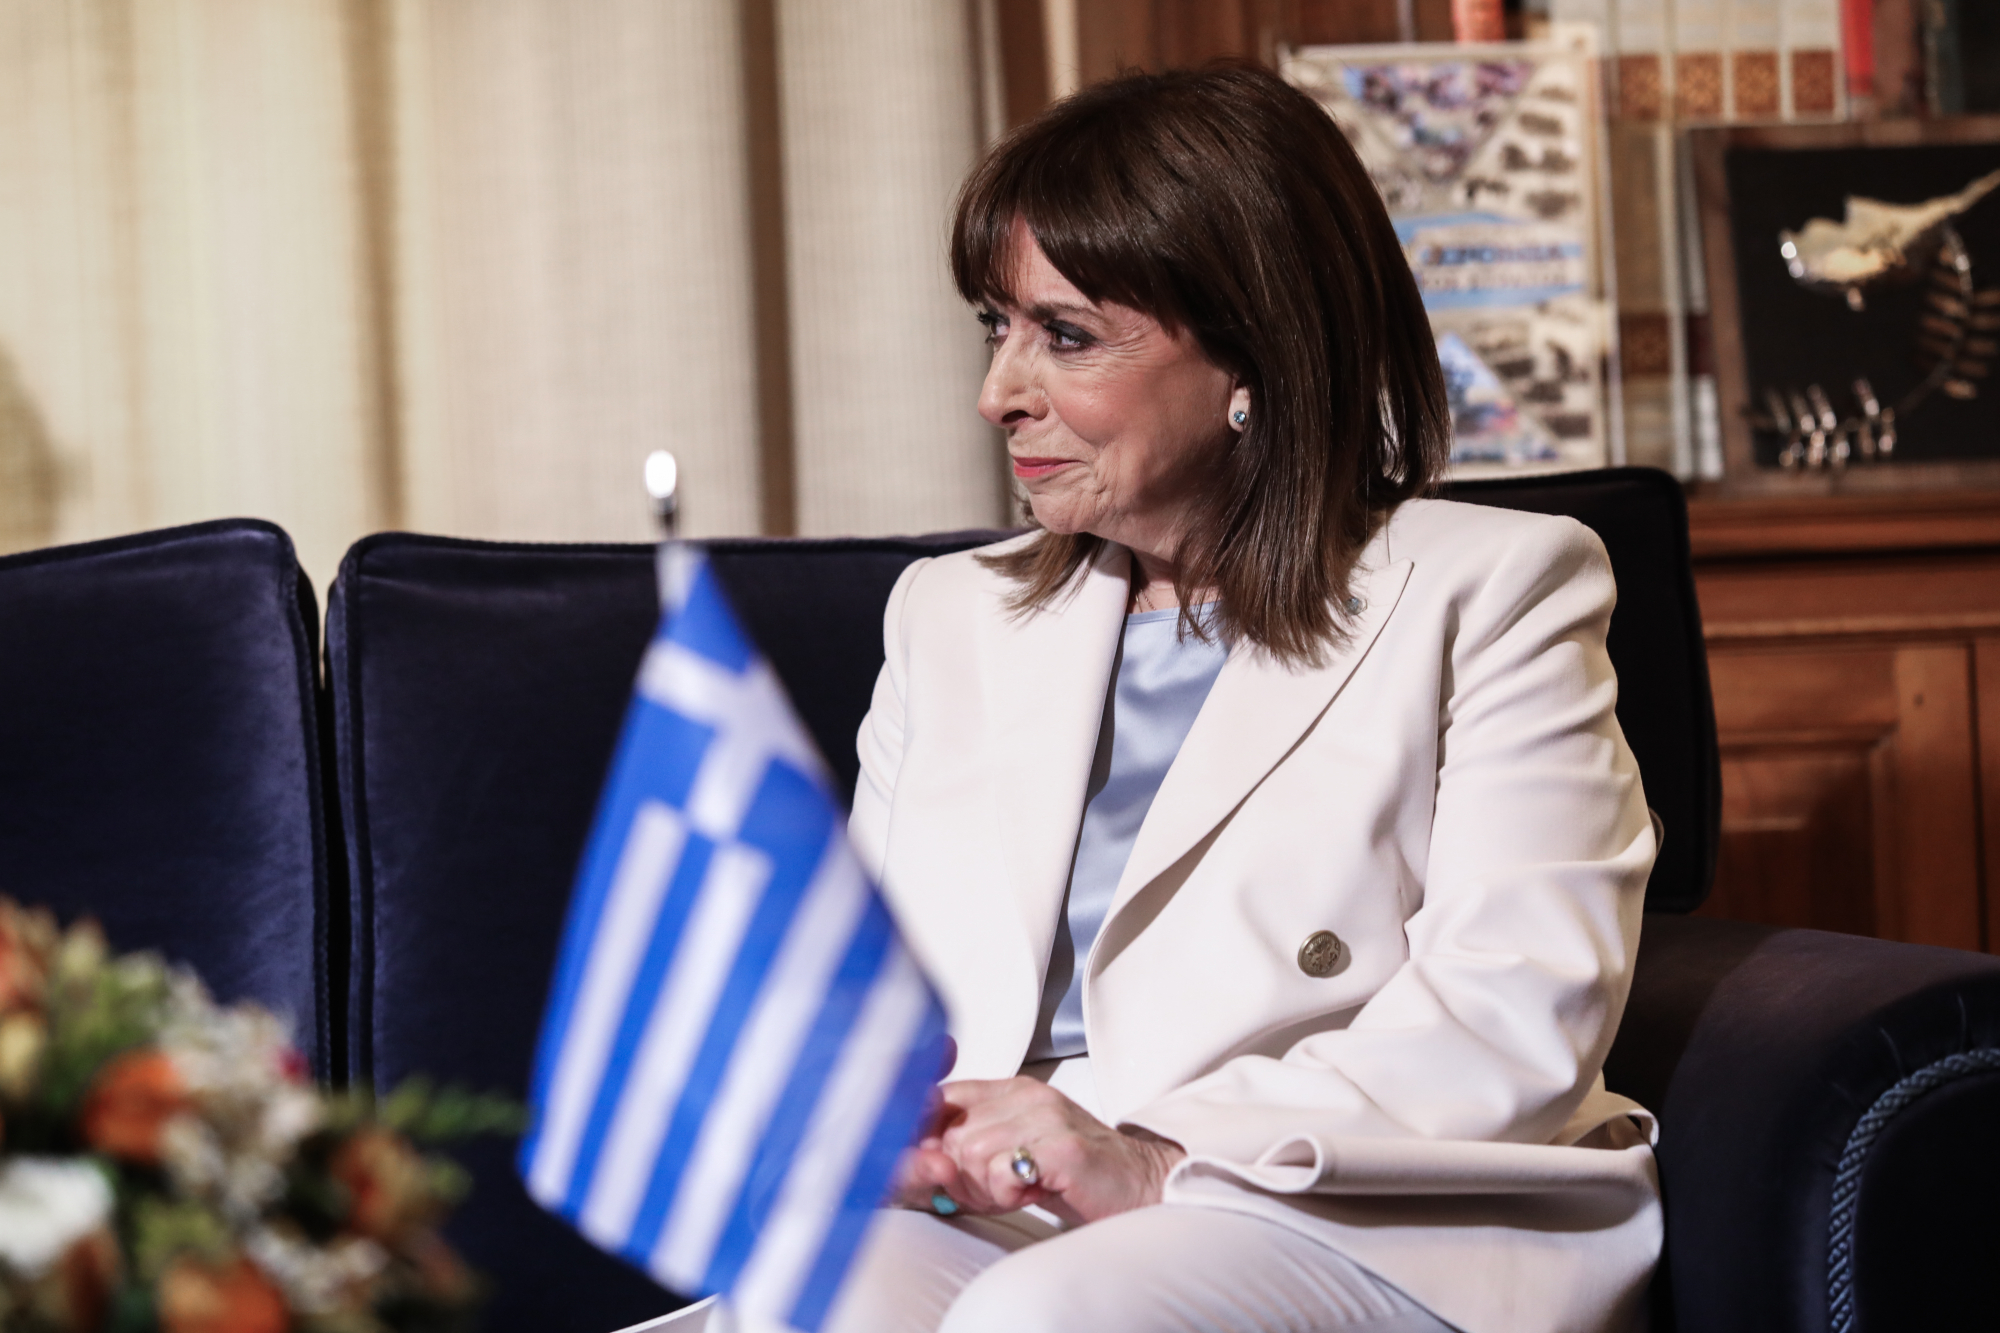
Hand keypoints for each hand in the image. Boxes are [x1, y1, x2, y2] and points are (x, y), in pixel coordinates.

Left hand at [891, 1077, 1183, 1223]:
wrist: (1140, 1185)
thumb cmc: (1073, 1176)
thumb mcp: (1014, 1154)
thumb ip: (969, 1149)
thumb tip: (920, 1159)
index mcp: (1012, 1089)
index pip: (941, 1097)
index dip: (928, 1138)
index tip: (939, 1169)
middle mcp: (1027, 1094)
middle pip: (950, 1134)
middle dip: (962, 1175)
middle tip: (996, 1190)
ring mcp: (1046, 1116)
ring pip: (969, 1153)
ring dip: (985, 1188)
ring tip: (1018, 1191)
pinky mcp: (1062, 1146)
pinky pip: (1001, 1171)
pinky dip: (1007, 1193)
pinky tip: (1033, 1193)